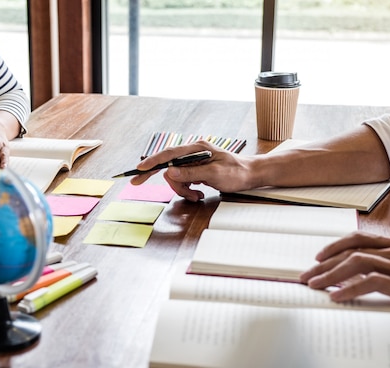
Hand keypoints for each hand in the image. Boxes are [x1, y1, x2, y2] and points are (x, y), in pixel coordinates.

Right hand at [129, 141, 254, 201]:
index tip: (139, 169)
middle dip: (169, 182)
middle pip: (169, 167)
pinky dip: (188, 191)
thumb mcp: (214, 174)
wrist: (251, 175)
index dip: (153, 162)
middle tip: (137, 183)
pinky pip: (183, 182)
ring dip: (182, 190)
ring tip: (196, 196)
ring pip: (176, 178)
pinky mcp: (196, 171)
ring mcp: (194, 162)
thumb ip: (191, 173)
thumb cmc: (237, 172)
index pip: (169, 154)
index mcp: (196, 148)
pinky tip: (198, 194)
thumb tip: (170, 172)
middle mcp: (193, 153)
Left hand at [300, 231, 389, 320]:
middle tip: (306, 277)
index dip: (335, 246)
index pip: (360, 238)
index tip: (317, 258)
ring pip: (358, 263)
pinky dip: (350, 288)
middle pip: (353, 251)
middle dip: (326, 264)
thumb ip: (380, 270)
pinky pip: (372, 282)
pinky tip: (336, 297)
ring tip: (315, 286)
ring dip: (331, 275)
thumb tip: (344, 276)